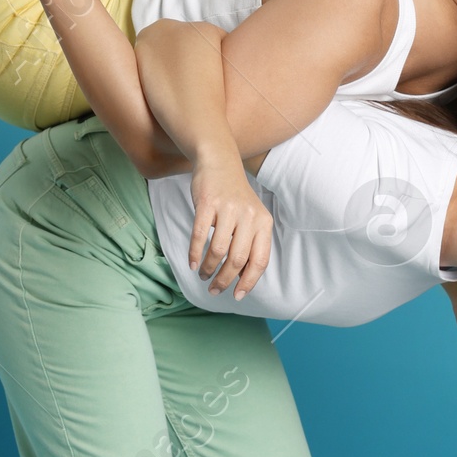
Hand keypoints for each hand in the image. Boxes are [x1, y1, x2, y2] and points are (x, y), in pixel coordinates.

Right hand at [188, 156, 272, 299]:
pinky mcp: (208, 203)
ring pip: (219, 250)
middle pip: (238, 259)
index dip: (249, 282)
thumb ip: (250, 242)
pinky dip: (195, 253)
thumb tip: (242, 276)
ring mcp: (228, 209)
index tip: (237, 295)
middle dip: (225, 280)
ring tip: (203, 275)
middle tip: (214, 289)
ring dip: (209, 268)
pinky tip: (192, 263)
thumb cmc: (234, 195)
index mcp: (263, 222)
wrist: (219, 161)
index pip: (260, 260)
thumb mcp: (251, 216)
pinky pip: (200, 235)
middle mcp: (249, 216)